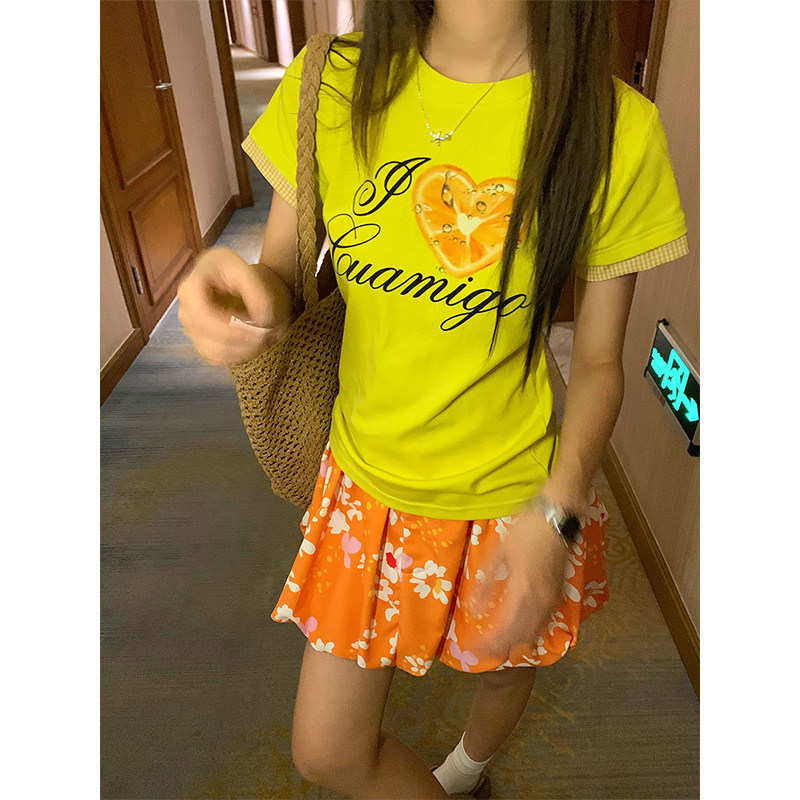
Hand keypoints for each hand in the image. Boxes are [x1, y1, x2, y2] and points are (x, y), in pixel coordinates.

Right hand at [176, 247, 293, 365]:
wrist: (231, 277)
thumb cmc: (235, 270)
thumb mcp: (247, 271)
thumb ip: (256, 293)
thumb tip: (261, 320)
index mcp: (190, 289)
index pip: (203, 317)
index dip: (230, 329)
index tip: (257, 330)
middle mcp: (185, 312)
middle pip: (209, 338)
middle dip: (242, 341)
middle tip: (269, 334)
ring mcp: (191, 330)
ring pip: (214, 352)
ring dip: (243, 351)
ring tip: (265, 339)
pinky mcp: (201, 342)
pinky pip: (217, 358)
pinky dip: (238, 355)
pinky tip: (253, 344)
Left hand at [467, 507, 569, 658]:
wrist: (556, 517)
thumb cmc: (525, 530)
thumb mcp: (499, 552)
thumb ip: (486, 583)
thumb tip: (474, 609)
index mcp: (522, 589)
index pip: (505, 628)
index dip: (490, 642)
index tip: (474, 648)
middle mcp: (540, 600)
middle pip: (521, 635)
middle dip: (502, 646)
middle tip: (484, 650)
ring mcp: (552, 598)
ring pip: (536, 631)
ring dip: (517, 641)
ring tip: (499, 644)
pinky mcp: (559, 593)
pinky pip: (545, 622)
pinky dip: (531, 631)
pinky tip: (521, 630)